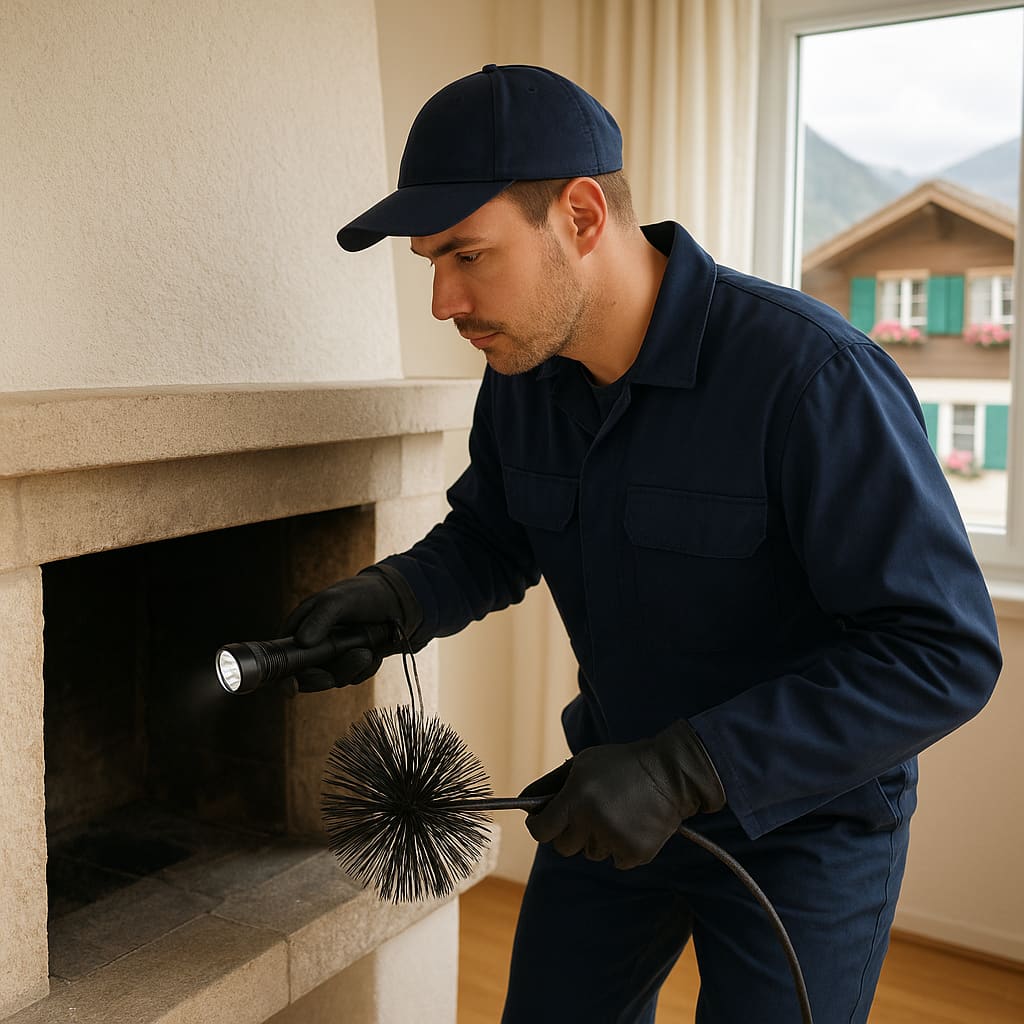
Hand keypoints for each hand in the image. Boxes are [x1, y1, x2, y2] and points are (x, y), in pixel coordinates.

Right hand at [281, 565, 421, 688]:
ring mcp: (333, 657)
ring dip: (350, 669)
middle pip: (307, 676)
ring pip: (334, 679)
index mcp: (299, 628)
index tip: (292, 687)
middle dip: (323, 677)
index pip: (282, 659)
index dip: (283, 676)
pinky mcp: (352, 664)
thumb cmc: (363, 593)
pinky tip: (375, 652)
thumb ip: (320, 618)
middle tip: (333, 676)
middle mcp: (312, 645)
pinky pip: (354, 677)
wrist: (398, 601)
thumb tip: (302, 641)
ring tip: (367, 651)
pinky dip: (366, 668)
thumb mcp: (338, 600)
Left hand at [519, 720, 725, 868]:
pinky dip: (620, 848)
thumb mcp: (582, 764)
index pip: (541, 830)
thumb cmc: (621, 765)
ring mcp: (614, 839)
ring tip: (616, 814)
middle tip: (585, 815)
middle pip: (563, 847)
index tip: (543, 821)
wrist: (670, 774)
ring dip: (596, 839)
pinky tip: (632, 824)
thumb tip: (524, 803)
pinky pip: (615, 861)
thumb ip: (551, 785)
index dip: (539, 826)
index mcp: (576, 797)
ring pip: (590, 853)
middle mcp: (592, 820)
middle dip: (569, 833)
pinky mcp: (635, 853)